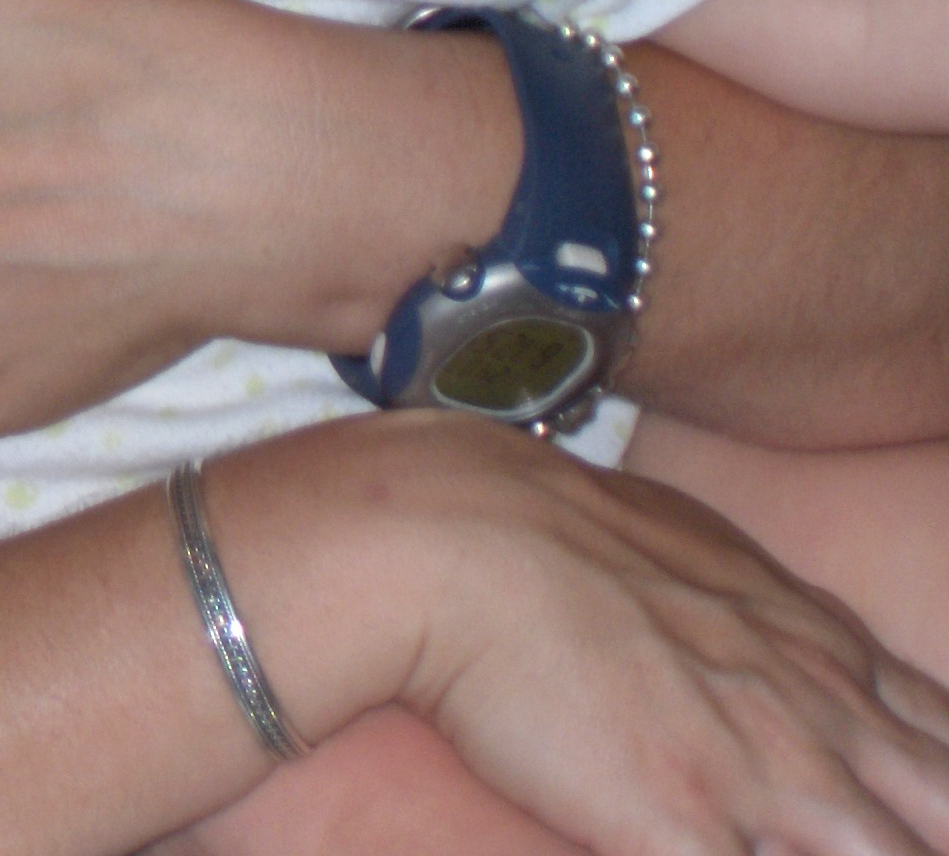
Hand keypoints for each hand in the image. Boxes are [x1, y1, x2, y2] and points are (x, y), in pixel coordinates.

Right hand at [214, 412, 948, 855]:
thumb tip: (781, 634)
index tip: (913, 811)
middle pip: (943, 809)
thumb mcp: (686, 542)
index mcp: (817, 646)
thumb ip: (755, 606)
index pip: (942, 742)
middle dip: (926, 831)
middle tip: (896, 837)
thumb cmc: (546, 526)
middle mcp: (816, 712)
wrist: (450, 532)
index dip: (935, 796)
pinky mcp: (687, 829)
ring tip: (805, 844)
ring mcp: (764, 775)